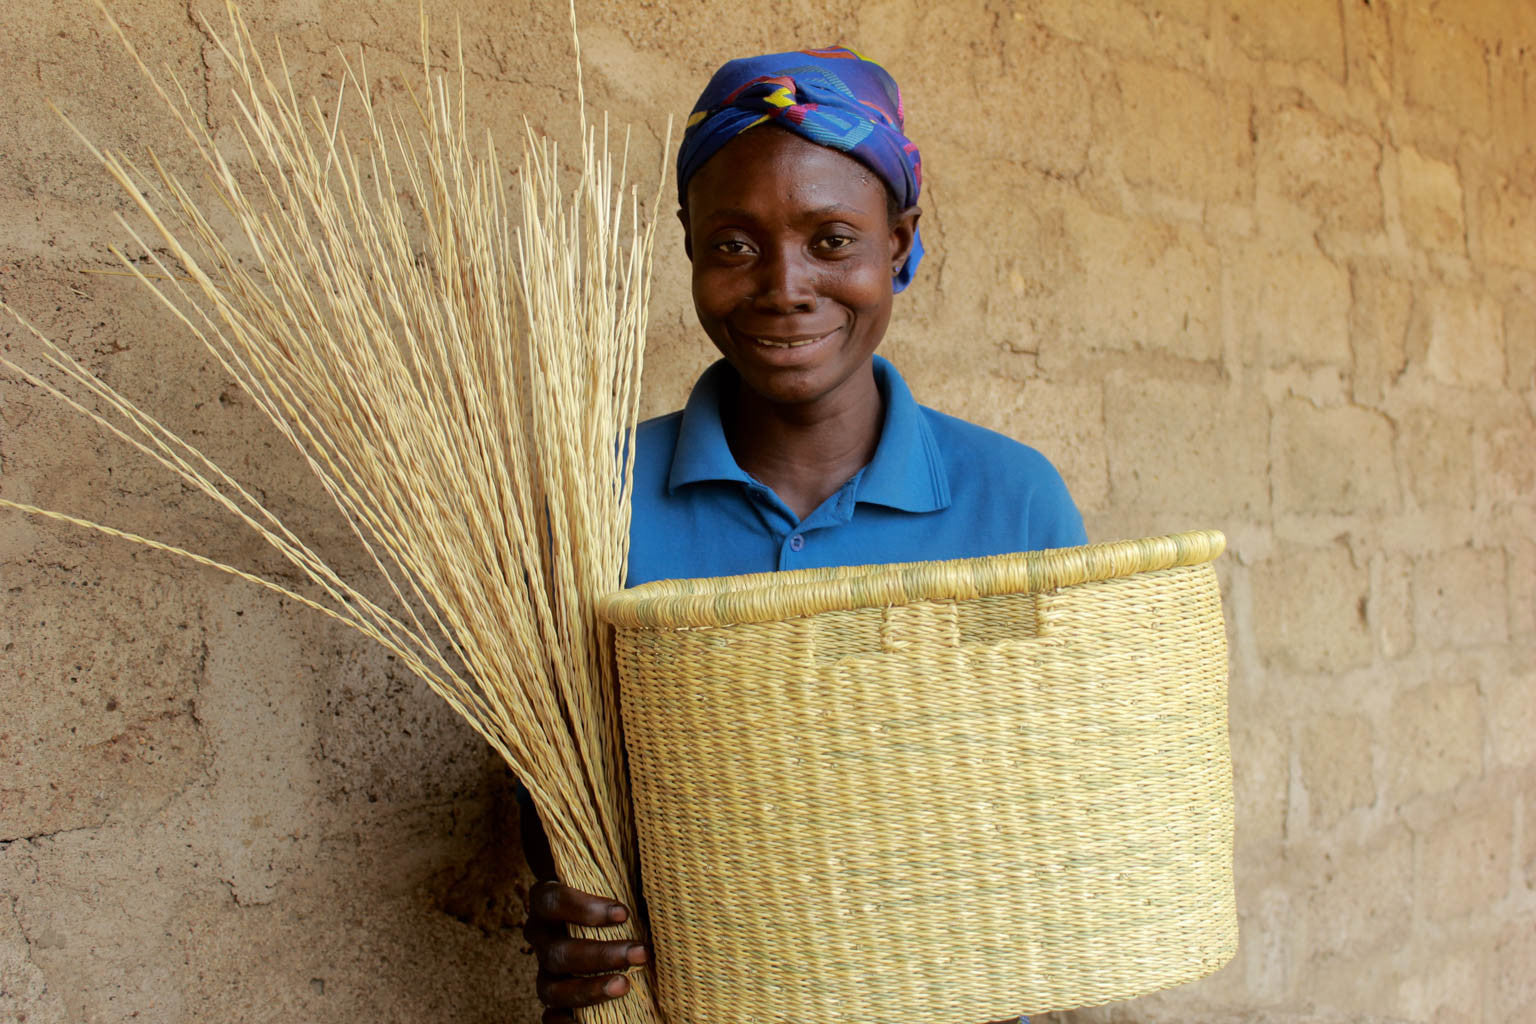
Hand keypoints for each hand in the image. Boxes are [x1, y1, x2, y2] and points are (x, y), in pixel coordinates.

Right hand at [523, 879, 648, 1023]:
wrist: (603, 919)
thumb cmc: (614, 895)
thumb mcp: (619, 879)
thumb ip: (630, 878)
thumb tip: (658, 883)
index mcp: (546, 902)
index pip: (551, 901)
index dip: (582, 908)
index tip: (623, 913)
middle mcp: (540, 936)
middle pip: (557, 952)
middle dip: (600, 955)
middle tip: (640, 954)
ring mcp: (544, 970)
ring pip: (551, 988)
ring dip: (589, 990)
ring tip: (625, 986)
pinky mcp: (553, 997)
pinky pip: (550, 1017)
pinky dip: (565, 1021)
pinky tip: (592, 1020)